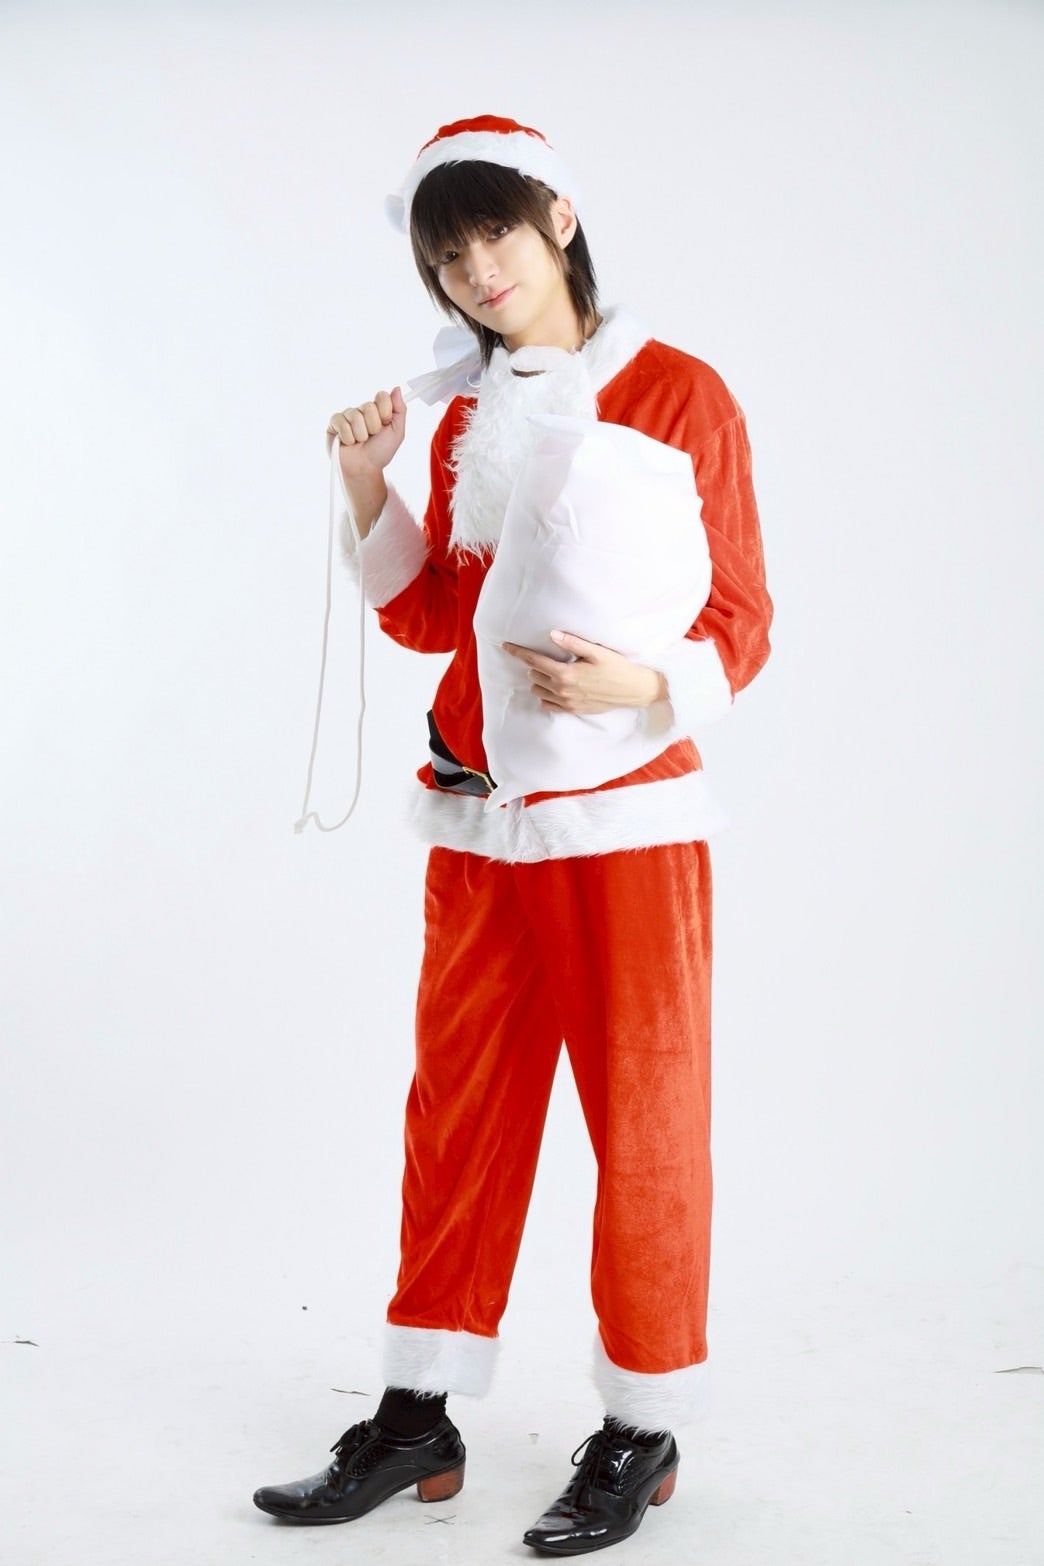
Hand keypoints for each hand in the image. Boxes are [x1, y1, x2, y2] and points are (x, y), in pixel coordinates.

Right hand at [327, 387, 406, 480]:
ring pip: (355, 416)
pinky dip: (348, 437)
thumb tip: (397, 388)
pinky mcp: (334, 423)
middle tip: (371, 437)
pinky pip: (341, 423)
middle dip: (373, 427)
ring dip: (361, 435)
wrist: (364, 469)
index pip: (382, 396)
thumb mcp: (397, 432)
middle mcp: (362, 410)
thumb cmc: (380, 452)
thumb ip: (400, 410)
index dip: (385, 412)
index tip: (386, 424)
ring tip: (360, 442)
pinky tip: (348, 443)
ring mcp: (347, 416)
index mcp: (377, 410)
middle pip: (369, 406)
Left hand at [504, 630, 667, 713]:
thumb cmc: (617, 667)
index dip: (518, 652)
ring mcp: (566, 702)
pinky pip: (547, 705)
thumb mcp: (597, 651)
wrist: (634, 690)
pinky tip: (554, 687)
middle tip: (544, 656)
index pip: (533, 661)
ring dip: (539, 680)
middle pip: (534, 675)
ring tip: (550, 671)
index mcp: (566, 673)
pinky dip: (546, 696)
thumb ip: (573, 643)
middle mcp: (562, 690)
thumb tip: (551, 634)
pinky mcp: (572, 710)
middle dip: (533, 665)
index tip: (505, 645)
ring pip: (538, 691)